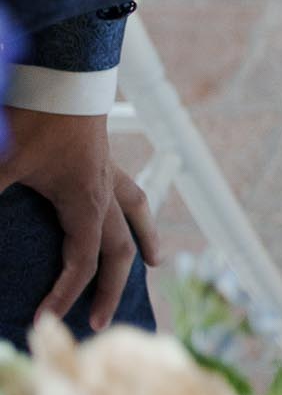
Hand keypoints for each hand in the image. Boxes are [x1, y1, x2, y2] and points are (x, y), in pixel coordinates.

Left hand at [0, 108, 160, 328]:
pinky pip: (130, 190)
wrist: (63, 72)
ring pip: (138, 216)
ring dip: (144, 243)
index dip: (64, 296)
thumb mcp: (1, 163)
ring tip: (153, 262)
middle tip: (100, 322)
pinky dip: (136, 208)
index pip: (81, 262)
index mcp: (85, 203)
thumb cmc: (35, 115)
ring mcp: (110, 174)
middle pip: (119, 252)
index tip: (43, 321)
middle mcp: (106, 194)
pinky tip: (132, 209)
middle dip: (110, 290)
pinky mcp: (104, 156)